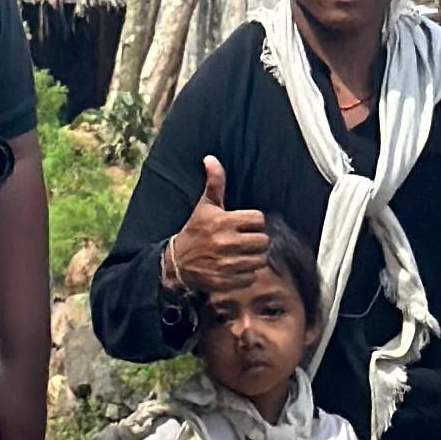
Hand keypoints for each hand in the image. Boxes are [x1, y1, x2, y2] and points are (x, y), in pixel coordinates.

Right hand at [162, 155, 272, 304]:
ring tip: (244, 253)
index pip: (258, 219)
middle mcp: (226, 243)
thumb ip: (214, 183)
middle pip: (263, 241)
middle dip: (257, 240)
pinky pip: (251, 277)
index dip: (254, 221)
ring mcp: (227, 264)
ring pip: (259, 260)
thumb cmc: (196, 230)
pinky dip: (247, 274)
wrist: (177, 263)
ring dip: (254, 257)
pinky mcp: (227, 281)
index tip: (245, 224)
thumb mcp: (205, 206)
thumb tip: (211, 158)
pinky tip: (237, 267)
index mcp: (224, 221)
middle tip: (247, 240)